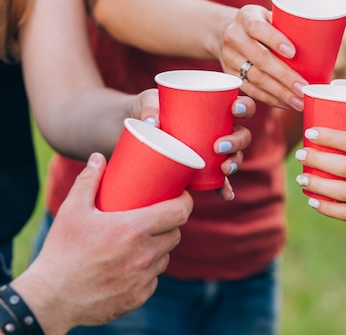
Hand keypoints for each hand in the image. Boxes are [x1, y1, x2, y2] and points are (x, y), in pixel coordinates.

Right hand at [12, 153, 192, 333]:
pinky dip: (147, 271)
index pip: (179, 212)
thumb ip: (88, 181)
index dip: (185, 202)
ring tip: (144, 241)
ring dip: (159, 248)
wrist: (50, 298)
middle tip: (156, 219)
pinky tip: (134, 266)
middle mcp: (144, 254)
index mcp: (134, 229)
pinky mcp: (139, 296)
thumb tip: (98, 158)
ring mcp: (143, 277)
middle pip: (175, 234)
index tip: (181, 197)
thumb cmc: (62, 251)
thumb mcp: (72, 210)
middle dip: (169, 224)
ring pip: (165, 257)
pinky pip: (153, 279)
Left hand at [129, 92, 255, 200]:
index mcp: (217, 108)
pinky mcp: (204, 167)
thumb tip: (152, 122)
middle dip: (237, 141)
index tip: (234, 110)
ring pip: (235, 156)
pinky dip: (224, 187)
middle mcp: (222, 129)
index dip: (245, 107)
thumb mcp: (149, 101)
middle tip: (219, 147)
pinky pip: (220, 179)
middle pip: (242, 134)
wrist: (138, 124)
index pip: (241, 106)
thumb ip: (150, 107)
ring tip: (225, 169)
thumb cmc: (151, 106)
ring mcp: (215, 150)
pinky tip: (227, 195)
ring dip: (235, 163)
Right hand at [220, 4, 306, 110]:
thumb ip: (288, 27)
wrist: (222, 32)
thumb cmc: (260, 24)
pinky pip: (251, 90)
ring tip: (299, 101)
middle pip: (260, 59)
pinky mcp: (230, 75)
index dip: (275, 40)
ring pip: (255, 78)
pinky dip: (270, 99)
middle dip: (284, 76)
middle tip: (304, 88)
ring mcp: (229, 58)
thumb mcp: (269, 16)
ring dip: (280, 93)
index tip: (294, 53)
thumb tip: (326, 46)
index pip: (258, 28)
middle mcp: (234, 37)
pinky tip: (286, 104)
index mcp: (246, 17)